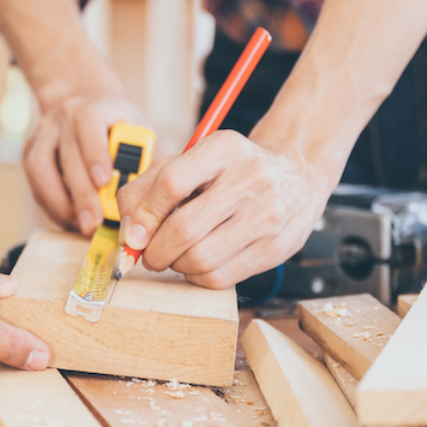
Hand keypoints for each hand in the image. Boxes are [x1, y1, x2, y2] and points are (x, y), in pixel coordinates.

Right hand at [24, 92, 149, 235]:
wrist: (87, 108)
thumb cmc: (121, 128)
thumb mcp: (141, 133)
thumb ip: (150, 159)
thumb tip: (164, 193)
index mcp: (96, 107)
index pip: (89, 123)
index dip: (94, 153)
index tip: (104, 181)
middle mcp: (65, 115)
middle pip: (67, 155)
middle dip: (81, 193)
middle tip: (94, 223)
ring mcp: (44, 131)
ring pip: (41, 168)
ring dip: (60, 202)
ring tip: (80, 225)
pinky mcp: (30, 149)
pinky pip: (35, 181)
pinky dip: (50, 203)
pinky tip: (68, 218)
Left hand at [115, 131, 337, 287]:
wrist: (297, 175)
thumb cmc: (233, 170)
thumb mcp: (194, 160)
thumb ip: (150, 187)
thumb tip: (129, 233)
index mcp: (224, 148)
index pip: (170, 183)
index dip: (143, 215)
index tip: (132, 233)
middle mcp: (250, 179)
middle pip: (183, 228)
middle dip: (154, 250)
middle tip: (148, 254)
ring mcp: (267, 216)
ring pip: (200, 259)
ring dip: (175, 265)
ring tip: (175, 256)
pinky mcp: (275, 248)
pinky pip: (220, 277)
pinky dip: (197, 277)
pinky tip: (198, 263)